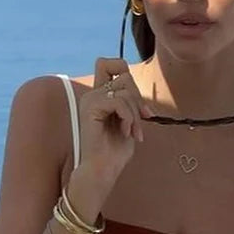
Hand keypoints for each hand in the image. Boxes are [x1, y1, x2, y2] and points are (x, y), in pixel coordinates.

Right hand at [78, 57, 153, 183]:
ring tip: (132, 132)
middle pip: (124, 75)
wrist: (102, 170)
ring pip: (124, 90)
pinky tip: (126, 132)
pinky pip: (119, 101)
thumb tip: (140, 95)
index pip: (110, 63)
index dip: (126, 73)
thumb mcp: (129, 122)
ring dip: (135, 113)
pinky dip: (128, 117)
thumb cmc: (115, 151)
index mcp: (100, 95)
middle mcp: (93, 94)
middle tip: (143, 119)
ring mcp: (90, 99)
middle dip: (138, 98)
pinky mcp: (90, 107)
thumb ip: (131, 103)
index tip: (139, 104)